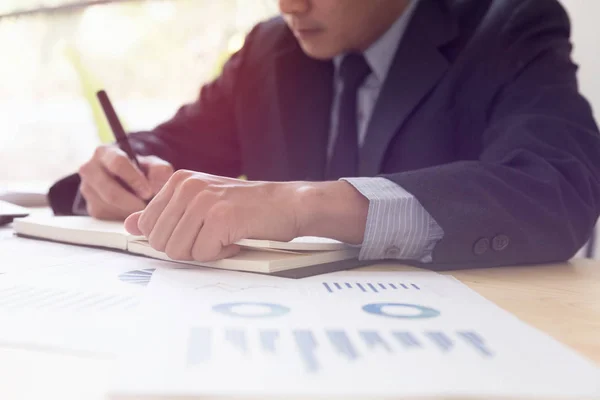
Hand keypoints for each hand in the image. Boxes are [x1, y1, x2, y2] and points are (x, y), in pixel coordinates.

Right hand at [78, 145, 173, 219]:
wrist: (127, 180)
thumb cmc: (141, 170)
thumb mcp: (153, 165)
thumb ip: (159, 170)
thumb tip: (158, 183)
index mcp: (105, 152)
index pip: (118, 163)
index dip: (135, 180)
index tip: (149, 192)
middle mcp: (90, 169)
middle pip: (111, 191)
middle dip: (133, 203)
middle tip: (147, 207)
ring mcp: (88, 189)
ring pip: (110, 206)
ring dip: (130, 211)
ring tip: (143, 207)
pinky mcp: (91, 208)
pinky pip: (109, 217)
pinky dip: (125, 217)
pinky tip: (133, 210)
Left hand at [124, 171, 368, 262]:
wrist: (287, 204)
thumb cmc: (246, 207)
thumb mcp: (200, 204)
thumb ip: (164, 214)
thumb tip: (129, 224)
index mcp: (179, 181)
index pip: (147, 225)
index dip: (171, 239)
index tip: (196, 232)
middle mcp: (187, 187)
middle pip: (160, 241)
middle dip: (186, 248)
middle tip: (212, 237)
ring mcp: (203, 201)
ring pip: (179, 251)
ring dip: (204, 253)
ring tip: (224, 237)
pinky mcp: (220, 218)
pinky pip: (204, 255)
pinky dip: (221, 255)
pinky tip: (236, 240)